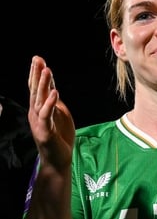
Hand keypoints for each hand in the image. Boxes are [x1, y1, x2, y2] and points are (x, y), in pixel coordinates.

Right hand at [27, 56, 74, 170]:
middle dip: (36, 74)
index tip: (38, 59)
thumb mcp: (59, 114)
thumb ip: (54, 101)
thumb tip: (53, 87)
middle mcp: (36, 113)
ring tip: (47, 70)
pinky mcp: (44, 131)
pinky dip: (50, 103)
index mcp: (39, 108)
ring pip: (39, 100)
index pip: (37, 88)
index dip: (37, 73)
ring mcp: (39, 122)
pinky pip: (47, 115)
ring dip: (43, 85)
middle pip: (35, 90)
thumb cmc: (59, 136)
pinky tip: (55, 92)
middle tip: (37, 59)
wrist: (58, 159)